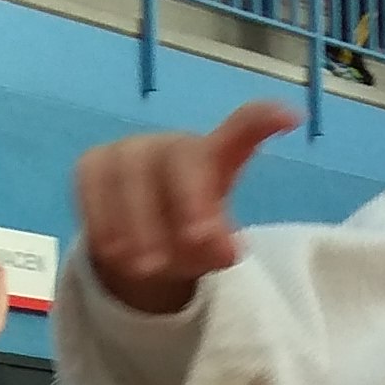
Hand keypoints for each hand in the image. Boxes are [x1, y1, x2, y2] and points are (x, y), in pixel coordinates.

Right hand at [76, 102, 297, 313]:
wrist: (135, 237)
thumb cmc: (184, 231)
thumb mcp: (211, 248)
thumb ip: (219, 248)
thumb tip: (225, 251)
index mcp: (214, 157)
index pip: (242, 130)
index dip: (263, 121)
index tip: (292, 118)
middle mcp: (173, 145)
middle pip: (181, 160)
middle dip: (189, 201)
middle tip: (194, 242)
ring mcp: (130, 149)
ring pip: (131, 174)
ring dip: (138, 223)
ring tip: (145, 266)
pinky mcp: (93, 162)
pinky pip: (92, 184)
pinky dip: (102, 218)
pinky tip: (112, 251)